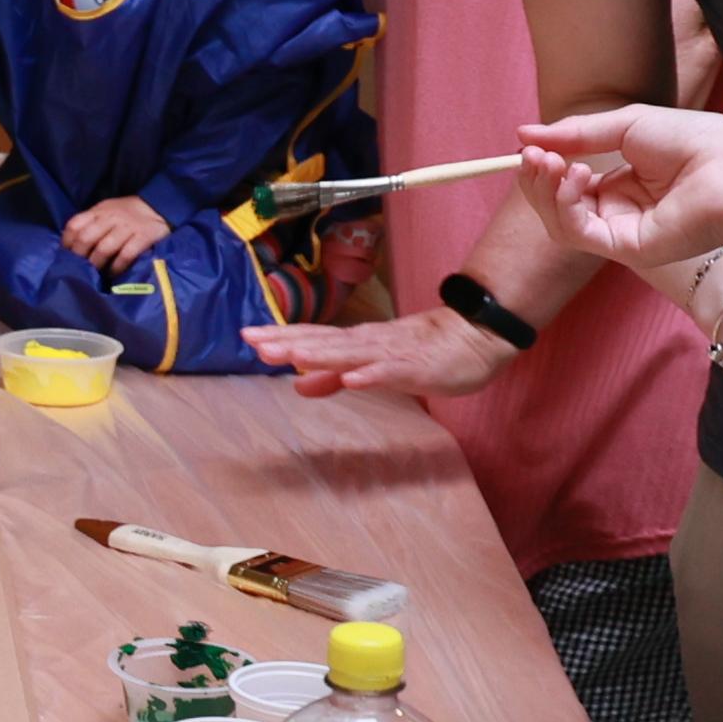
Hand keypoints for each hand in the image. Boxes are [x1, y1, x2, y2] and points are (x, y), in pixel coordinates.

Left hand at [61, 194, 168, 273]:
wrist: (159, 206)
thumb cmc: (127, 212)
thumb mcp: (107, 211)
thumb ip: (91, 223)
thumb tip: (72, 244)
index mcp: (99, 211)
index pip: (75, 224)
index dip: (67, 241)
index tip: (66, 254)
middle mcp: (111, 218)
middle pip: (86, 237)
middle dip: (79, 255)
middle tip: (79, 268)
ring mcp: (128, 227)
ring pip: (104, 248)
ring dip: (96, 263)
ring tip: (95, 273)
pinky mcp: (143, 237)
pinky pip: (126, 255)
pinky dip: (117, 267)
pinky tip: (113, 273)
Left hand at [244, 309, 514, 402]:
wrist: (475, 337)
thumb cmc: (422, 352)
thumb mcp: (371, 367)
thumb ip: (333, 377)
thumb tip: (296, 385)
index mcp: (356, 343)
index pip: (312, 338)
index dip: (281, 337)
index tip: (247, 336)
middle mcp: (369, 343)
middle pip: (324, 342)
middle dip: (289, 342)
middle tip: (254, 342)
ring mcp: (392, 353)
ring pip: (352, 354)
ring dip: (323, 355)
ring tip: (293, 356)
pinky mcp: (417, 368)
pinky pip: (391, 373)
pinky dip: (371, 375)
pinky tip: (352, 379)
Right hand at [520, 105, 722, 272]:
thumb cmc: (696, 141)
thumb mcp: (627, 125)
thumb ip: (576, 133)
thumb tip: (523, 133)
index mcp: (622, 183)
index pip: (566, 183)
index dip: (543, 166)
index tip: (528, 145)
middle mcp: (618, 211)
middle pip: (556, 205)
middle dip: (537, 179)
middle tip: (533, 154)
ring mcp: (621, 232)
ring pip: (560, 222)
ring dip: (546, 191)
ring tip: (553, 163)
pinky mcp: (627, 249)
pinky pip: (579, 234)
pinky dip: (566, 205)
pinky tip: (576, 176)